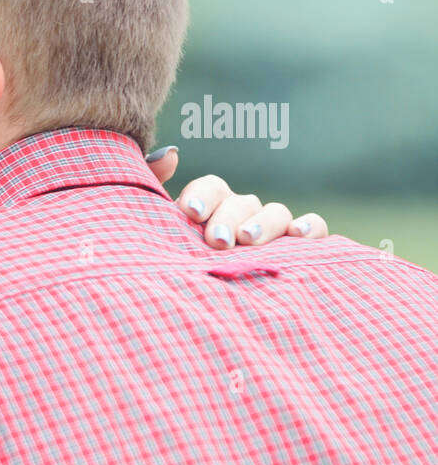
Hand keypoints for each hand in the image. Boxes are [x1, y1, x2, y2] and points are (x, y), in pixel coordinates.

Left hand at [146, 146, 328, 249]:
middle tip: (217, 240)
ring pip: (276, 212)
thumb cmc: (170, 266)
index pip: (210, 187)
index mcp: (209, 208)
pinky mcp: (299, 250)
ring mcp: (271, 232)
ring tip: (248, 240)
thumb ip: (151, 191)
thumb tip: (171, 155)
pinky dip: (310, 227)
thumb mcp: (155, 234)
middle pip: (241, 203)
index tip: (190, 212)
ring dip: (263, 224)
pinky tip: (297, 236)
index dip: (202, 195)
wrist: (192, 309)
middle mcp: (241, 216)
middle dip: (228, 218)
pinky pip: (314, 229)